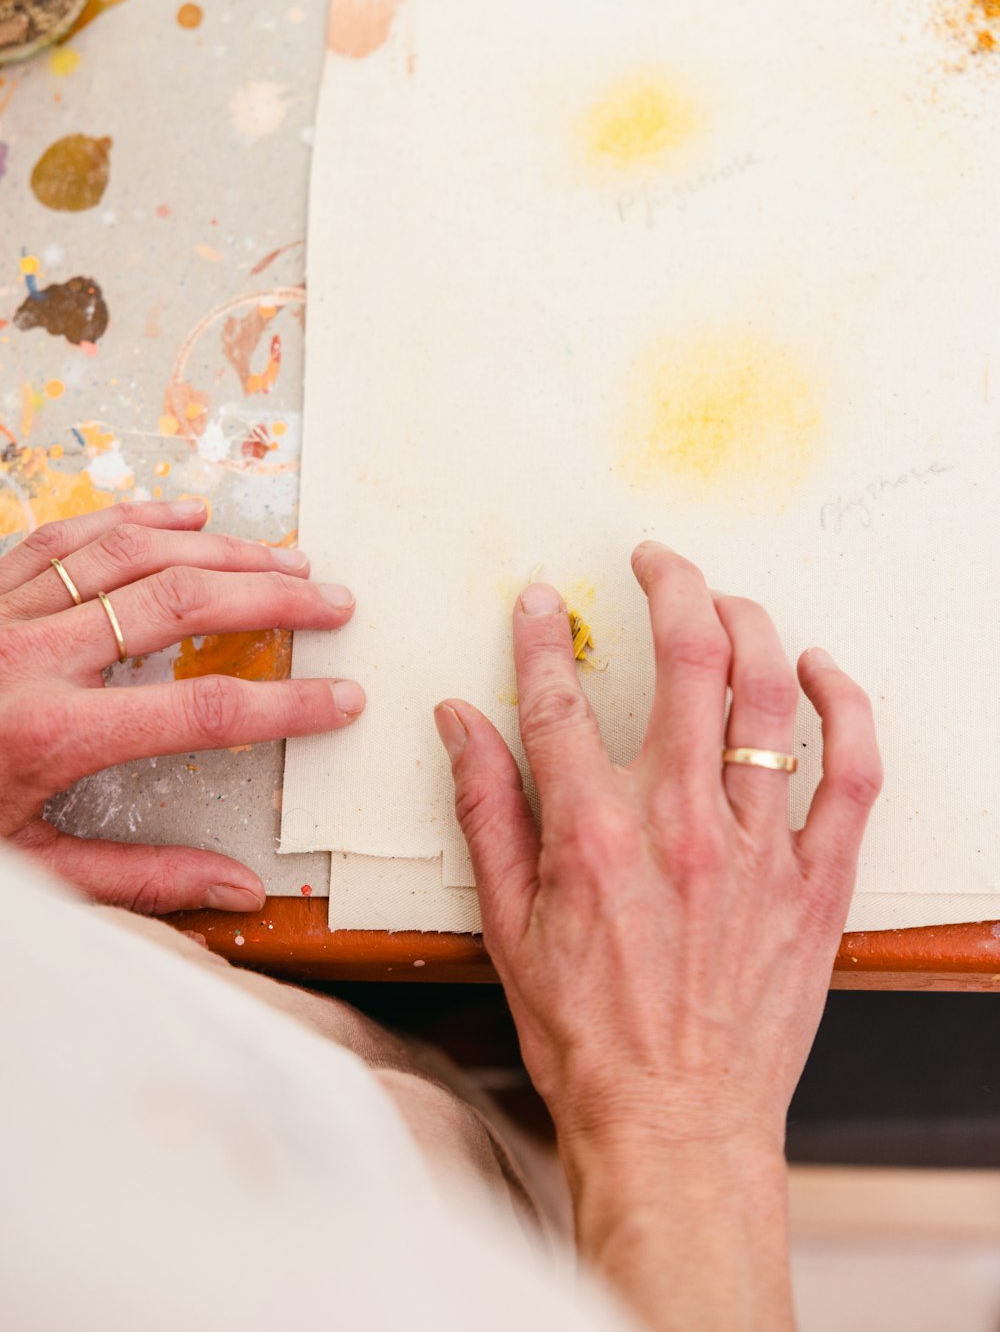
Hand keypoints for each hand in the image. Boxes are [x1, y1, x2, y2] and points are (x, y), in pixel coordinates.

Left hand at [0, 500, 363, 914]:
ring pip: (129, 552)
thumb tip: (237, 890)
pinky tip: (185, 513)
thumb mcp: (28, 871)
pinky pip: (66, 535)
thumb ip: (138, 879)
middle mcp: (26, 656)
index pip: (201, 713)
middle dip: (271, 597)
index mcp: (45, 734)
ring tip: (284, 555)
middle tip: (334, 601)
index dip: (287, 705)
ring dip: (218, 548)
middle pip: (178, 601)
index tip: (342, 698)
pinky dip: (134, 516)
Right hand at [435, 541, 881, 1330]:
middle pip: (685, 658)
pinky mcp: (815, 879)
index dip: (541, 634)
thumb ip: (485, 810)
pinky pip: (850, 769)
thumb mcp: (507, 926)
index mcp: (593, 835)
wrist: (676, 1126)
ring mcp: (756, 848)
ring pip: (769, 694)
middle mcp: (680, 824)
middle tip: (655, 561)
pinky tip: (821, 670)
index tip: (540, 602)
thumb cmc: (589, 1037)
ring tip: (729, 598)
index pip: (560, 695)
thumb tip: (461, 722)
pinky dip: (845, 705)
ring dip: (750, 622)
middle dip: (669, 584)